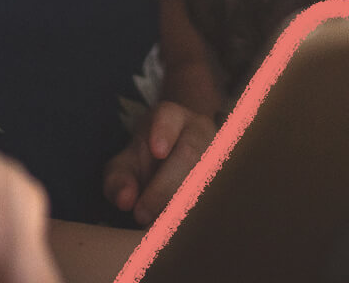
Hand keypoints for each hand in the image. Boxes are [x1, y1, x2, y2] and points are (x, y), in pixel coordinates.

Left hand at [100, 101, 218, 226]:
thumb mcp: (126, 165)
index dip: (164, 132)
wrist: (178, 156)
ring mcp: (220, 152)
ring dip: (183, 205)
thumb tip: (126, 201)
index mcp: (174, 118)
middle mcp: (202, 131)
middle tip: (141, 215)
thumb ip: (119, 180)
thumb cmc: (147, 162)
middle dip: (165, 187)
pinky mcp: (229, 178)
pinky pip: (216, 197)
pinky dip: (196, 216)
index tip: (158, 151)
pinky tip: (180, 230)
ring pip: (208, 177)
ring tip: (159, 228)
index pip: (169, 118)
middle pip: (190, 154)